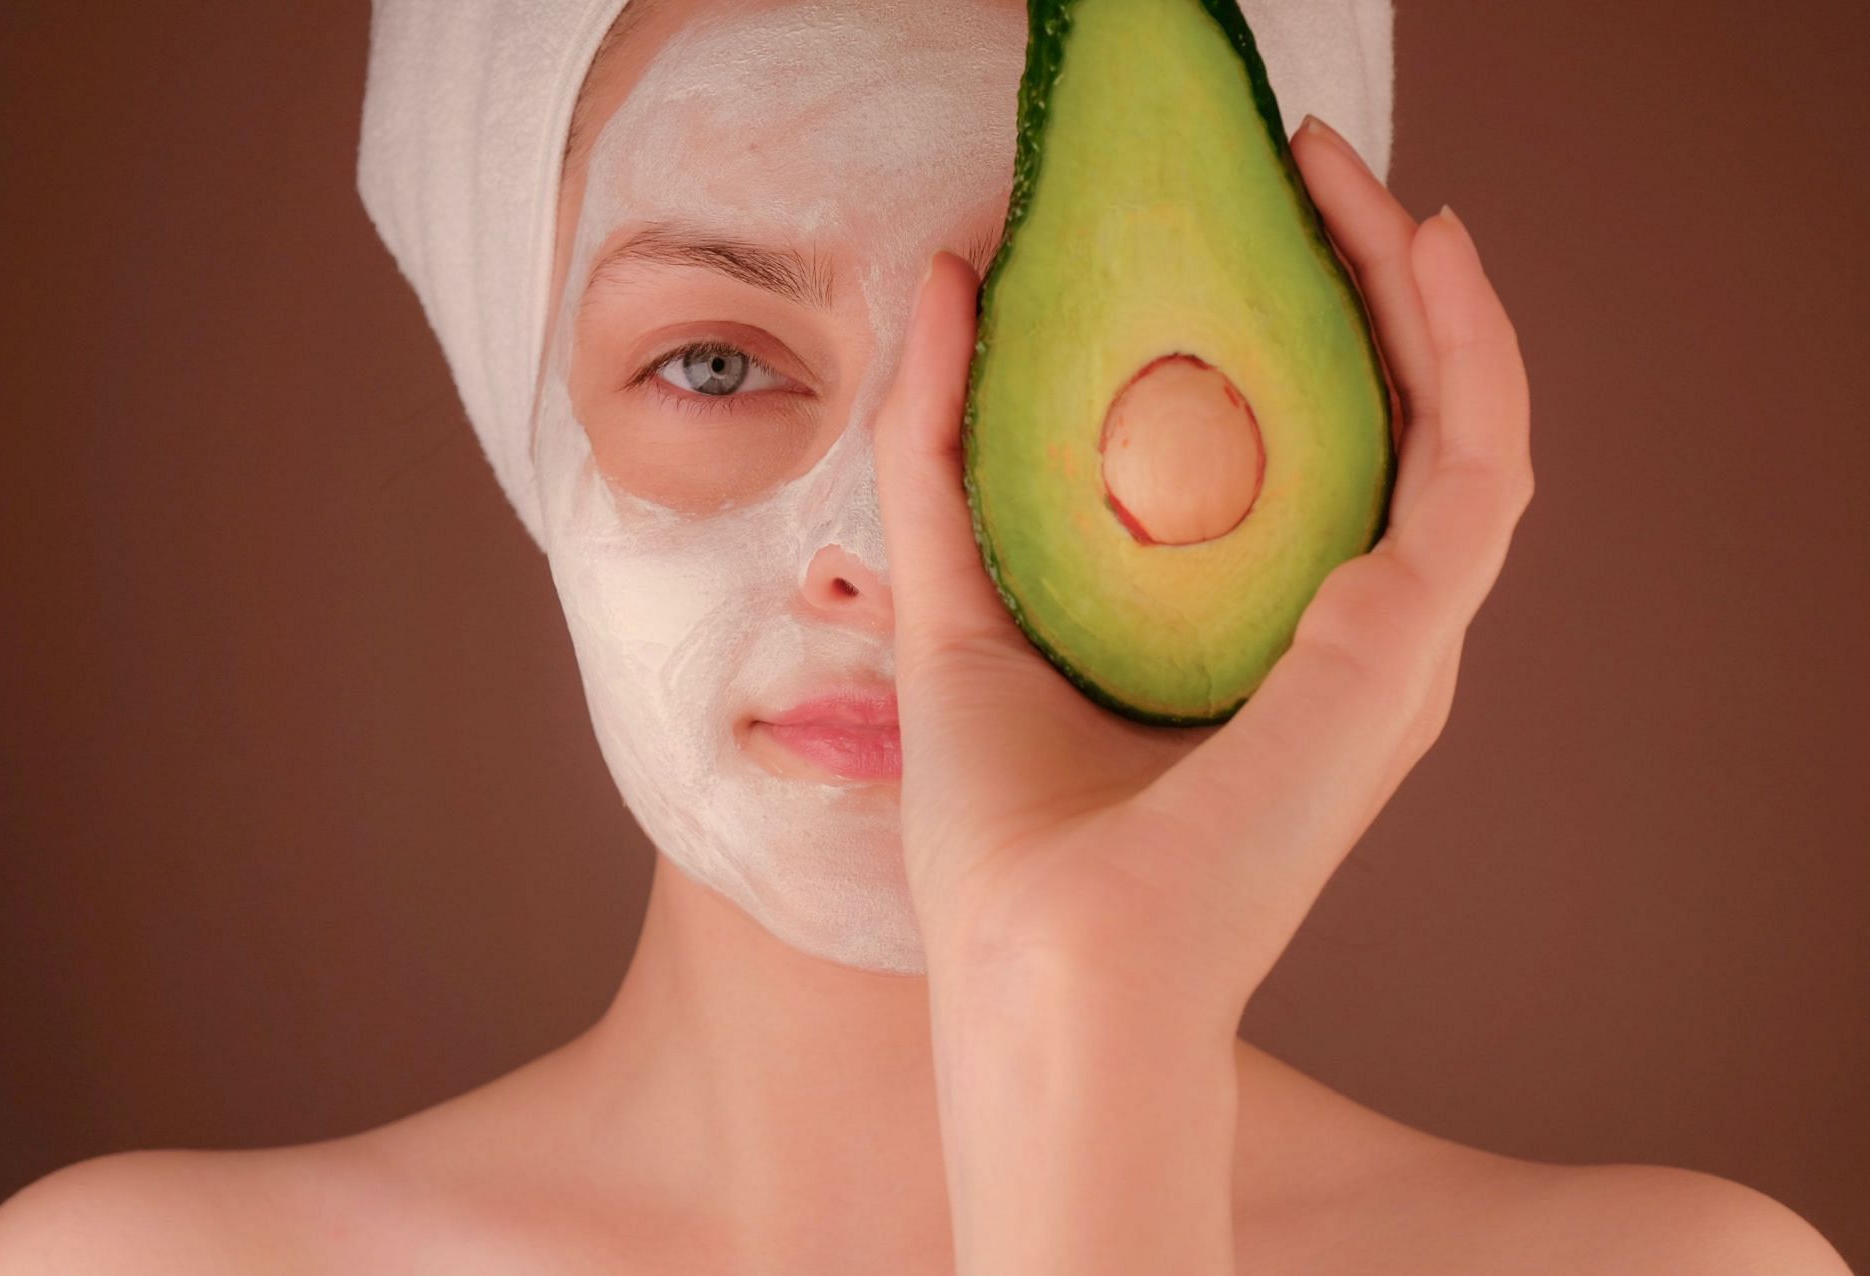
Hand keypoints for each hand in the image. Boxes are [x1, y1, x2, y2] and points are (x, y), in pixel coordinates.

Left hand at [874, 115, 1534, 1025]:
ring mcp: (1396, 650)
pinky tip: (1417, 249)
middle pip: (1393, 424)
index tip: (1235, 220)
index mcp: (1267, 648)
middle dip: (1360, 282)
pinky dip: (1467, 348)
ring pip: (1460, 424)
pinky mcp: (1405, 651)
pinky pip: (1476, 465)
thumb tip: (942, 277)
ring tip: (1350, 179)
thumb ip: (943, 450)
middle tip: (1302, 169)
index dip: (1295, 325)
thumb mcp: (956, 604)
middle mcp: (1353, 646)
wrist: (1046, 980)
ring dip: (1422, 288)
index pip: (1314, 454)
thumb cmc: (1008, 842)